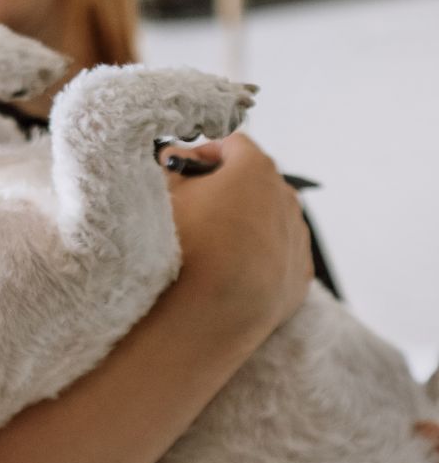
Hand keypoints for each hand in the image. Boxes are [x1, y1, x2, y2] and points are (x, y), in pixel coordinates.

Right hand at [163, 133, 312, 333]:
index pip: (232, 145)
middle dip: (228, 189)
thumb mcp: (164, 194)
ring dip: (245, 225)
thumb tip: (176, 157)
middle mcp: (286, 198)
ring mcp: (296, 239)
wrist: (205, 316)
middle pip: (256, 182)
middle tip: (194, 209)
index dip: (204, 154)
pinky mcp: (298, 278)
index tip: (183, 171)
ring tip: (212, 247)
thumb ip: (171, 165)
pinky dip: (259, 259)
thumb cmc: (182, 248)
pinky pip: (278, 257)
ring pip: (270, 220)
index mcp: (256, 170)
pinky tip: (231, 273)